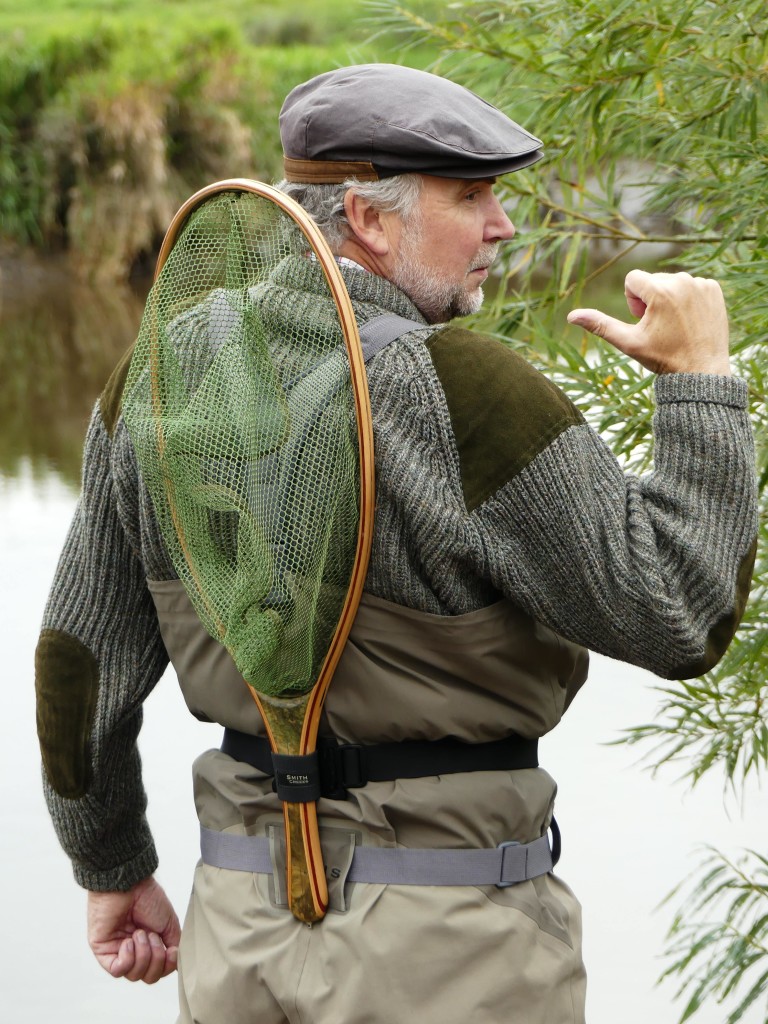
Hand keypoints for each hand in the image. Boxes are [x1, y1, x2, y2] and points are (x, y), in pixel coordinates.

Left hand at [87, 876, 180, 982]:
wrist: (130, 884)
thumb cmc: (148, 897)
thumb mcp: (169, 924)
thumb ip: (173, 946)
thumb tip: (175, 965)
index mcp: (149, 945)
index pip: (159, 971)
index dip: (167, 965)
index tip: (171, 949)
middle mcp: (134, 951)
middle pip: (148, 977)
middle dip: (155, 959)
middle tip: (152, 935)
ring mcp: (118, 952)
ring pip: (134, 975)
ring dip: (142, 953)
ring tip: (139, 932)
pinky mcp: (103, 951)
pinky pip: (117, 970)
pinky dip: (128, 957)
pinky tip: (128, 940)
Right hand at [567, 269, 730, 375]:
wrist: (701, 371)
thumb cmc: (663, 359)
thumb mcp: (628, 342)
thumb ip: (600, 325)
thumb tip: (571, 316)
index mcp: (659, 291)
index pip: (633, 280)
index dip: (633, 302)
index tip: (644, 321)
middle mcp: (682, 281)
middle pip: (652, 280)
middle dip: (651, 300)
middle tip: (661, 327)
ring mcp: (701, 284)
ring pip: (672, 282)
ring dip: (669, 300)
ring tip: (677, 325)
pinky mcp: (714, 289)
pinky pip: (692, 285)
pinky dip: (689, 300)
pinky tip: (691, 320)